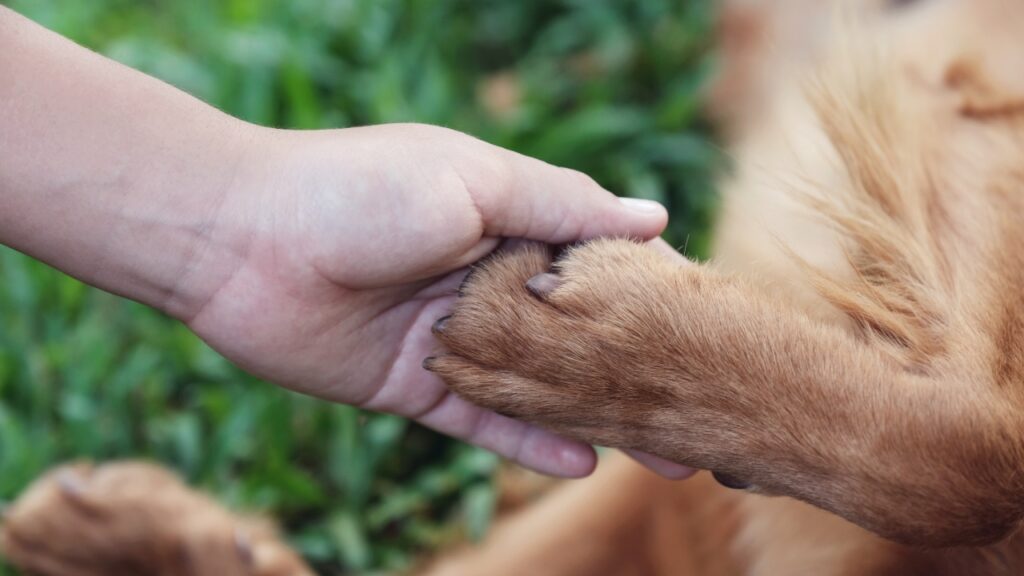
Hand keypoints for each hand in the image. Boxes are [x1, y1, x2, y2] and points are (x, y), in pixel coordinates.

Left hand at [181, 123, 668, 476]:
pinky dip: (527, 439)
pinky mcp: (412, 384)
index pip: (591, 265)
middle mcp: (484, 280)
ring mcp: (450, 337)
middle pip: (572, 335)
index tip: (703, 331)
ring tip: (661, 450)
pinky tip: (580, 458)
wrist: (240, 240)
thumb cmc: (360, 190)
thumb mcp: (473, 180)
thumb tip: (655, 216)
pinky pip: (480, 419)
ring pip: (536, 384)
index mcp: (506, 223)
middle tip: (696, 408)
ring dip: (594, 415)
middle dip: (630, 371)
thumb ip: (561, 205)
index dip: (645, 297)